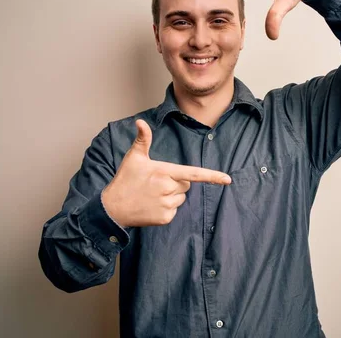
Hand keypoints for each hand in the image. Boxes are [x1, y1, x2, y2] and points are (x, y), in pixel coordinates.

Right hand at [102, 120, 230, 226]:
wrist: (113, 208)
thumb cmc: (125, 179)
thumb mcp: (133, 157)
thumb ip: (143, 139)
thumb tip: (141, 122)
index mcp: (164, 172)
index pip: (193, 174)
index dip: (212, 176)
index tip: (227, 179)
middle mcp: (168, 189)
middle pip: (186, 185)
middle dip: (175, 183)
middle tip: (155, 183)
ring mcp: (167, 205)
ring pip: (181, 198)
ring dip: (171, 196)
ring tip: (152, 195)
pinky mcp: (165, 218)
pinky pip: (174, 210)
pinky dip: (166, 208)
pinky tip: (152, 205)